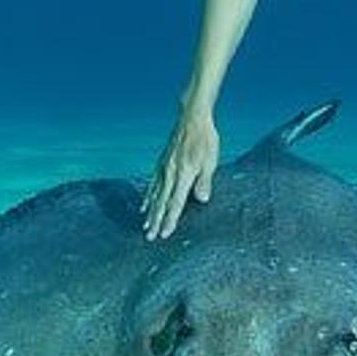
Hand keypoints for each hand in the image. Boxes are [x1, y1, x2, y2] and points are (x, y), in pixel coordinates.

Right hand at [141, 108, 218, 240]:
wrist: (192, 117)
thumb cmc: (205, 139)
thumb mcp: (211, 160)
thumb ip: (205, 181)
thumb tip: (201, 199)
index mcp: (184, 174)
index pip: (176, 202)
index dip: (170, 219)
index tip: (164, 234)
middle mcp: (170, 173)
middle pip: (162, 202)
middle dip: (156, 221)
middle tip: (150, 237)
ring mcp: (164, 167)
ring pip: (155, 194)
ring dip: (151, 212)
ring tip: (146, 226)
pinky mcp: (162, 162)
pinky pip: (153, 183)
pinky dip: (148, 196)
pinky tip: (145, 205)